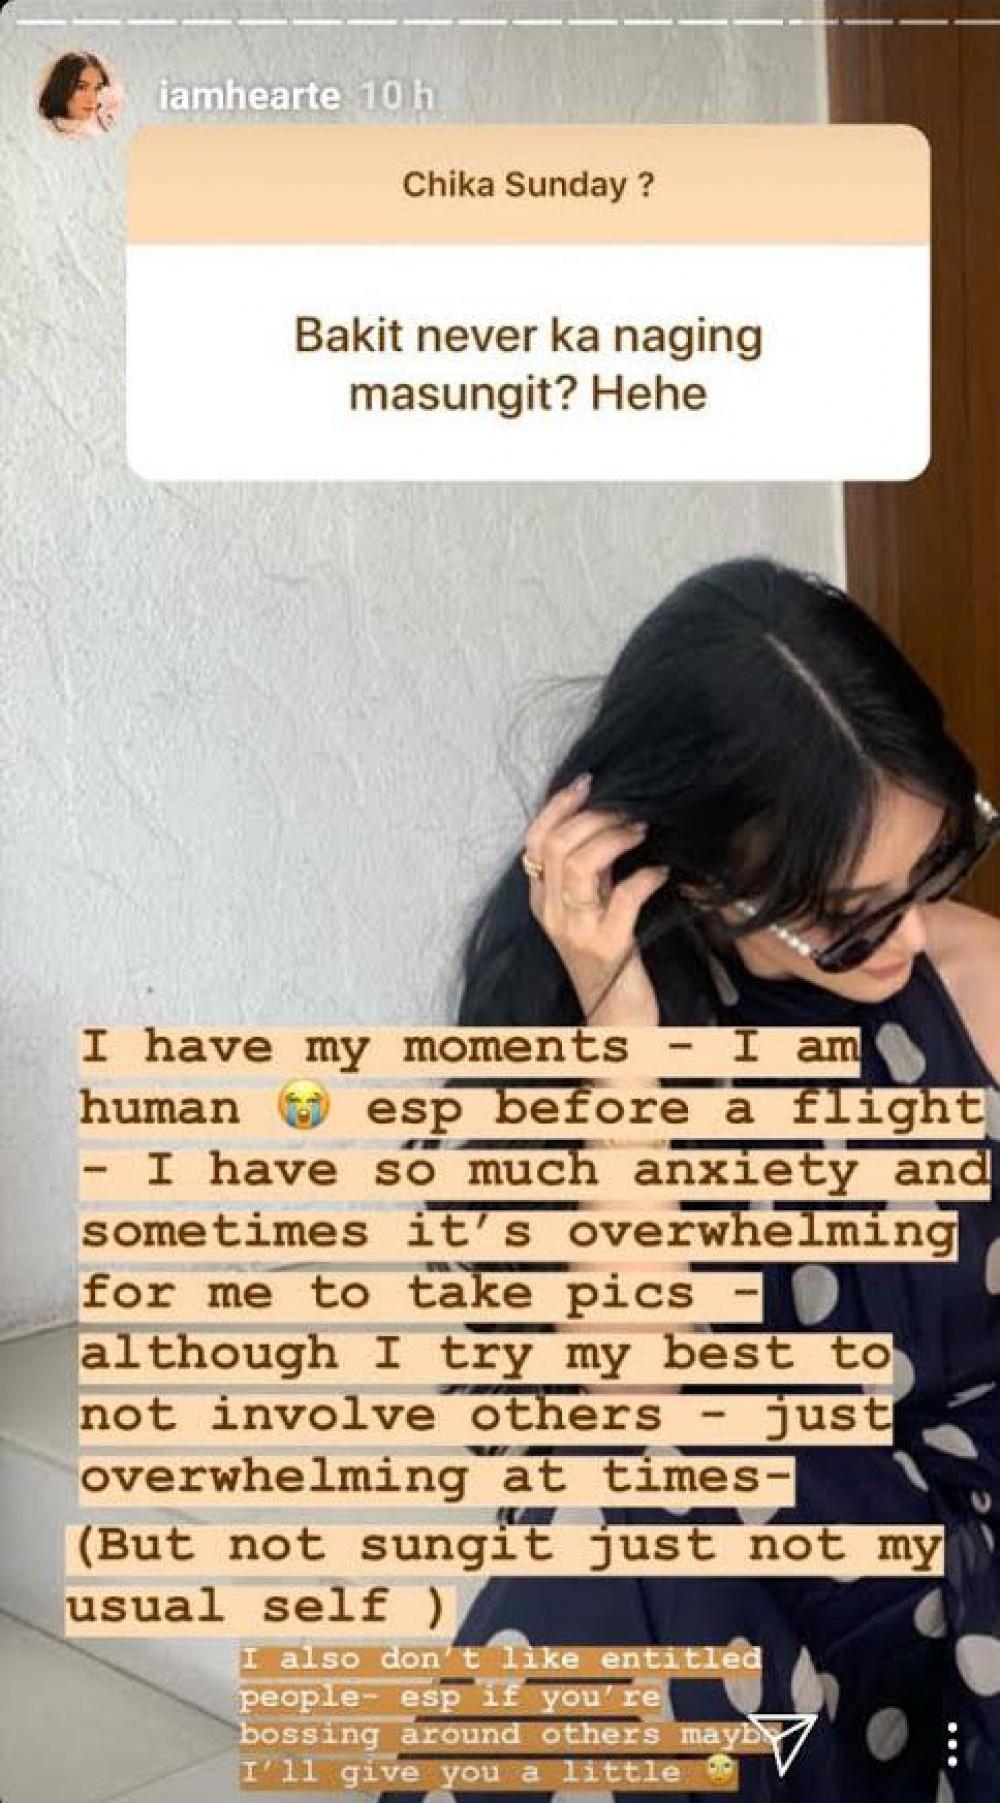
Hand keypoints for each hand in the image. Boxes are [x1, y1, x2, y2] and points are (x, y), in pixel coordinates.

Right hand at [522, 773, 669, 1025]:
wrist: (617, 1023)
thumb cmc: (609, 961)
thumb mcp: (591, 909)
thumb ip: (592, 872)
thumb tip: (608, 821)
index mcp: (542, 900)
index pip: (535, 839)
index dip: (559, 804)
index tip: (589, 781)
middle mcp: (552, 913)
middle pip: (557, 844)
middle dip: (595, 816)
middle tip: (629, 810)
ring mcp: (577, 931)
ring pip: (580, 865)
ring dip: (615, 838)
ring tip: (642, 831)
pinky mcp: (608, 947)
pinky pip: (624, 897)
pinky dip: (646, 876)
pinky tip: (662, 872)